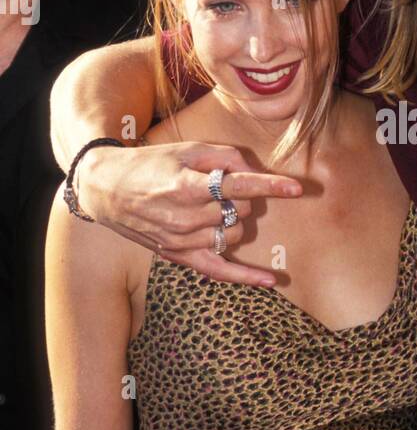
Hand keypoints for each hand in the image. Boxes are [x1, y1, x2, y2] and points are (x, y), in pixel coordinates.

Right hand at [76, 142, 302, 286]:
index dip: (271, 186)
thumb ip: (224, 156)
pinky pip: (220, 272)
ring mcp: (183, 241)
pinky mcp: (179, 257)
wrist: (106, 189)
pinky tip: (271, 281)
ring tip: (212, 206)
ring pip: (235, 234)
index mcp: (188, 186)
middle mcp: (186, 217)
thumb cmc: (150, 164)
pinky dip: (246, 277)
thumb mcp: (186, 149)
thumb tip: (253, 171)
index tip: (297, 189)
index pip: (240, 187)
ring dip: (235, 219)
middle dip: (243, 197)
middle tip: (221, 186)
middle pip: (242, 211)